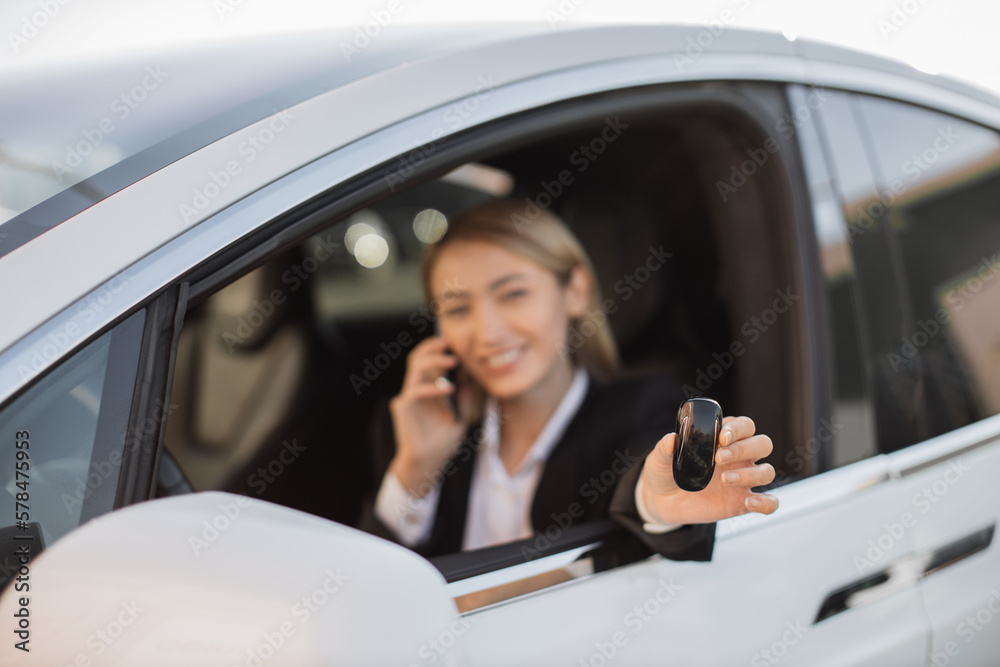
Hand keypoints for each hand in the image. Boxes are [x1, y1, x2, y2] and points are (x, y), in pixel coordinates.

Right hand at [388, 336, 472, 496]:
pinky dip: (433, 387)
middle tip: (448, 342)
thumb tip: (473, 379)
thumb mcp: (461, 419)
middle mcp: (416, 390)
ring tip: (452, 361)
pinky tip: (449, 389)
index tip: (456, 343)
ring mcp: (408, 397)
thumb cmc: (442, 443)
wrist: (428, 463)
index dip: (439, 349)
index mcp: (428, 390)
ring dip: (434, 360)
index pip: (430, 362)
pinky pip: (416, 390)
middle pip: (418, 358)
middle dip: (432, 346)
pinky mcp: (402, 407)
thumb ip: (465, 400)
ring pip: (415, 368)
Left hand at [638, 416, 778, 524]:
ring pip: (767, 471)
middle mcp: (739, 457)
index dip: (738, 428)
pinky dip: (766, 503)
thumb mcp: (659, 458)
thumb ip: (664, 448)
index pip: (745, 426)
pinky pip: (769, 503)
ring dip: (751, 474)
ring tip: (724, 480)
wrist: (662, 501)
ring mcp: (743, 480)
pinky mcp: (743, 503)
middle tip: (719, 457)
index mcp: (723, 439)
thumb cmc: (666, 471)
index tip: (721, 436)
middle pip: (762, 444)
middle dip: (744, 448)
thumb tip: (671, 439)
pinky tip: (749, 502)